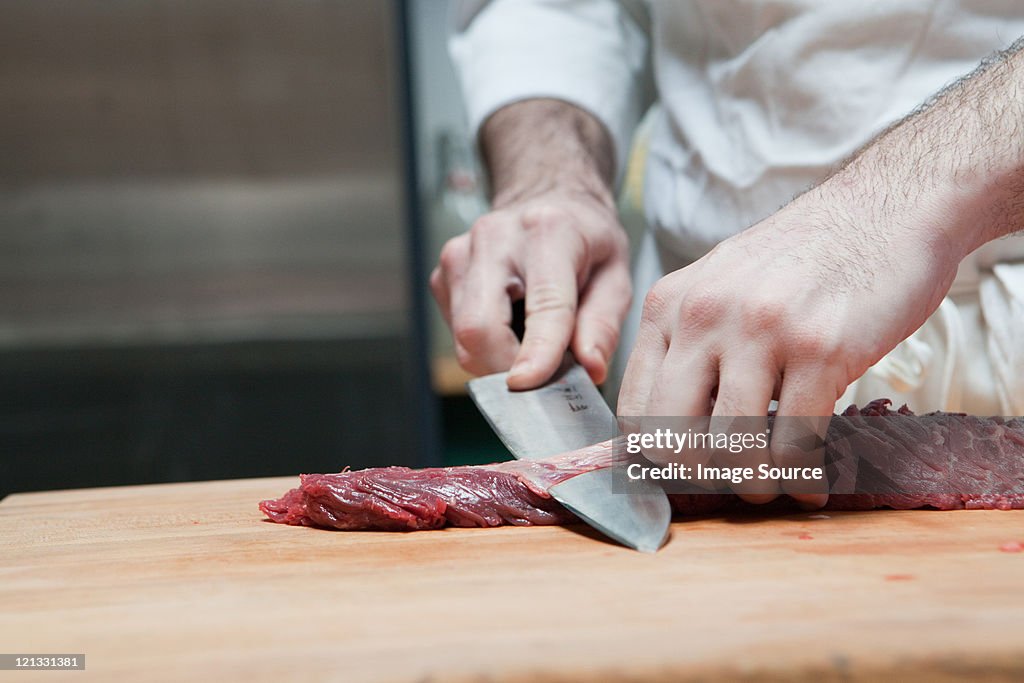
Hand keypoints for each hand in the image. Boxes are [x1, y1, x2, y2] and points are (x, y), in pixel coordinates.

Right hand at [431, 187, 630, 387]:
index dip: (536, 351)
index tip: (530, 384)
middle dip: (507, 369)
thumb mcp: (616, 274)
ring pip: (464, 339)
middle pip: (480, 327)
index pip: (541, 304)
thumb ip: (604, 324)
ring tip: (532, 346)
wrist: (546, 200)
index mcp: (549, 231)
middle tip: (542, 380)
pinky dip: (486, 347)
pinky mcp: (442, 276)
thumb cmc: (585, 240)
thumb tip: (590, 370)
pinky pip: (457, 334)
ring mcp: (459, 256)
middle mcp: (494, 238)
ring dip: (498, 361)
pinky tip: (510, 328)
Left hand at [617, 184, 963, 504]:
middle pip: (672, 435)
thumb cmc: (803, 258)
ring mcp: (762, 331)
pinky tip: (812, 480)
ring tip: (774, 482)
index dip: (655, 454)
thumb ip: (691, 343)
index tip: (684, 471)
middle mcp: (705, 316)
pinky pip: (796, 443)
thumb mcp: (722, 286)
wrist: (885, 209)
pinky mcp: (821, 349)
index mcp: (670, 304)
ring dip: (756, 483)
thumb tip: (668, 425)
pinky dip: (803, 476)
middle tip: (728, 481)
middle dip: (700, 475)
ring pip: (734, 448)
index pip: (634, 406)